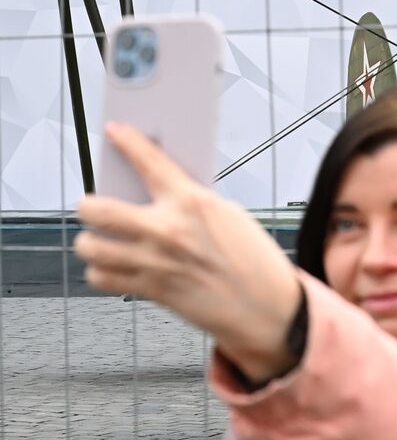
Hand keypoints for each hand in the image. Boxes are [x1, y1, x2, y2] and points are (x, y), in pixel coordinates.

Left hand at [75, 122, 302, 383]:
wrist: (266, 307)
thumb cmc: (254, 262)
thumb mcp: (229, 216)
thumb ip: (191, 203)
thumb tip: (157, 196)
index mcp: (193, 203)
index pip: (149, 162)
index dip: (127, 141)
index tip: (114, 132)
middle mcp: (167, 230)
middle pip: (96, 208)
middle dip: (88, 204)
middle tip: (93, 205)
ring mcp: (154, 262)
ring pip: (90, 245)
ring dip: (91, 240)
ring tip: (100, 239)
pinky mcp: (149, 289)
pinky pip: (101, 277)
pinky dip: (102, 271)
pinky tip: (114, 266)